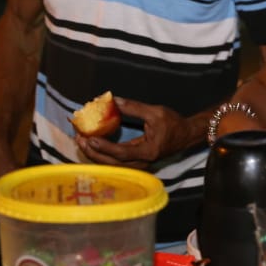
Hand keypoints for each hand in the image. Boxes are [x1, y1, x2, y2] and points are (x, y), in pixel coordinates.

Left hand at [75, 97, 195, 167]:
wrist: (185, 135)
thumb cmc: (173, 123)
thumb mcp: (155, 112)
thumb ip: (134, 107)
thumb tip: (113, 100)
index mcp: (148, 152)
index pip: (122, 153)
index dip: (105, 147)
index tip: (90, 139)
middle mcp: (142, 163)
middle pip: (113, 163)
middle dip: (94, 153)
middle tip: (79, 139)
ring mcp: (139, 165)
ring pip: (112, 165)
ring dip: (95, 155)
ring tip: (81, 142)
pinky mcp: (135, 162)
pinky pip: (115, 161)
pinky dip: (102, 154)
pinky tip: (92, 145)